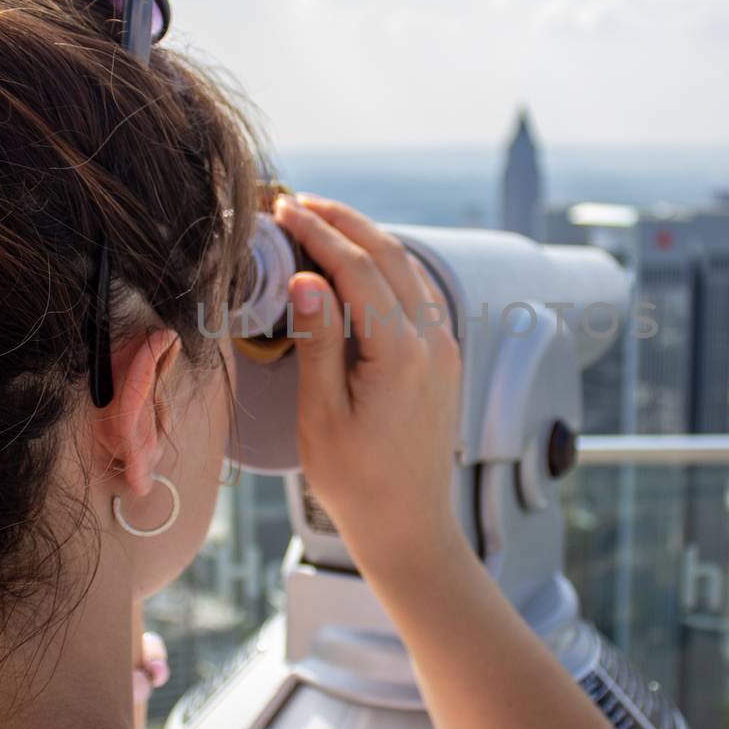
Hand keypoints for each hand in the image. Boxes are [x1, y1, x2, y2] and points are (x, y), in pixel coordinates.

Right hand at [270, 194, 463, 572]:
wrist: (409, 525)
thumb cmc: (356, 482)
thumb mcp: (322, 415)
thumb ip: (317, 342)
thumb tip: (307, 278)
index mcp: (399, 354)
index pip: (357, 269)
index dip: (318, 233)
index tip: (283, 210)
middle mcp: (432, 341)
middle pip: (389, 255)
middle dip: (343, 221)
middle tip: (299, 203)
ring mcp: (444, 347)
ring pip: (408, 269)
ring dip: (366, 239)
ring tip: (321, 222)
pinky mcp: (444, 357)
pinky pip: (418, 292)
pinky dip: (386, 265)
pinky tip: (358, 262)